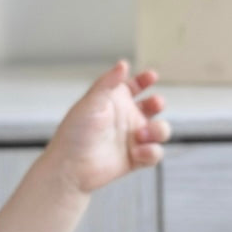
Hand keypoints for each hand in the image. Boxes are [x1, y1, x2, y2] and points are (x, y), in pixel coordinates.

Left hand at [45, 60, 170, 194]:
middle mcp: (125, 118)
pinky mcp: (136, 158)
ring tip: (141, 135)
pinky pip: (155, 153)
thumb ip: (108, 83)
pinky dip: (151, 152)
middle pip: (152, 106)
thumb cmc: (75, 133)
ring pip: (160, 129)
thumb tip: (123, 64)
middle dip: (157, 103)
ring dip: (157, 130)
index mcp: (114, 102)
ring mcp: (132, 138)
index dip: (145, 79)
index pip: (134, 86)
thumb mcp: (91, 102)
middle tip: (154, 104)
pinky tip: (137, 152)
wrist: (70, 167)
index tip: (151, 76)